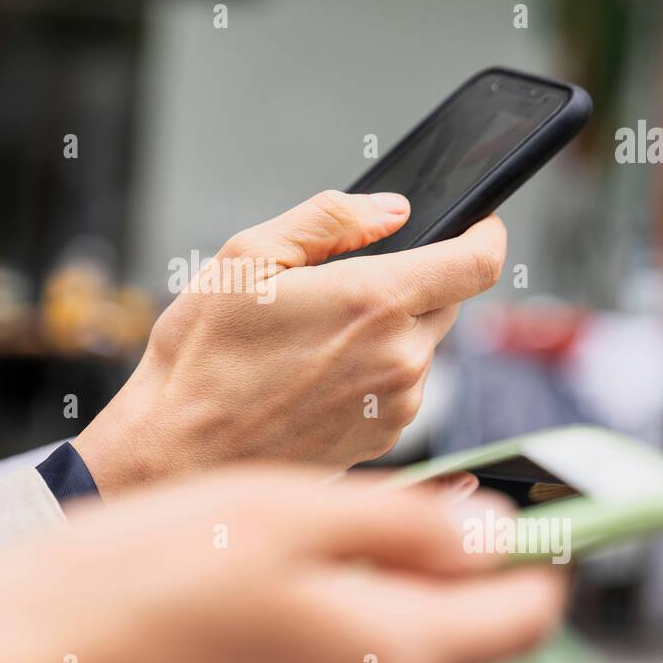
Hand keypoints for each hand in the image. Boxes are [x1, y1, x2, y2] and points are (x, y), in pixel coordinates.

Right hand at [0, 466, 566, 662]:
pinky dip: (346, 575)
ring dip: (399, 552)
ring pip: (407, 611)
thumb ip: (409, 526)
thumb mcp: (291, 515)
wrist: (42, 650)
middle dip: (463, 538)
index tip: (553, 479)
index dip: (550, 534)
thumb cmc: (151, 577)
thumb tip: (496, 528)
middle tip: (420, 474)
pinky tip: (286, 537)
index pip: (531, 604)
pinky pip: (350, 625)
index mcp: (398, 648)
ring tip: (329, 499)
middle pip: (470, 608)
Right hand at [74, 190, 505, 495]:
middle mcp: (399, 359)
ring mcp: (396, 406)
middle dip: (410, 283)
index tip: (477, 222)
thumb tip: (391, 210)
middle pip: (446, 302)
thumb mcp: (246, 257)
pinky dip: (372, 373)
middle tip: (338, 289)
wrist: (176, 452)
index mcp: (374, 303)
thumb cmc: (200, 357)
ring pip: (421, 347)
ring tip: (310, 343)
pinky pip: (400, 389)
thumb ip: (329, 219)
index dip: (485, 232)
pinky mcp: (383, 440)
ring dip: (386, 333)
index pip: (477, 262)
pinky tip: (312, 379)